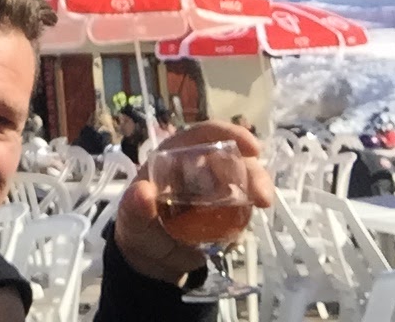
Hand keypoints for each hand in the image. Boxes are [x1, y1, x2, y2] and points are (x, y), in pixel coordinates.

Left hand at [112, 121, 272, 283]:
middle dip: (250, 169)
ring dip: (257, 186)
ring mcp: (214, 187)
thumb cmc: (138, 230)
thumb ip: (134, 208)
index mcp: (172, 157)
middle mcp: (196, 166)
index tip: (251, 146)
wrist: (152, 261)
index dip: (226, 134)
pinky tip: (252, 219)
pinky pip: (245, 201)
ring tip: (263, 203)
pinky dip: (252, 206)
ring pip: (243, 176)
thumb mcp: (131, 221)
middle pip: (229, 156)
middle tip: (262, 195)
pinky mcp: (226, 208)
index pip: (200, 136)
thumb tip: (143, 192)